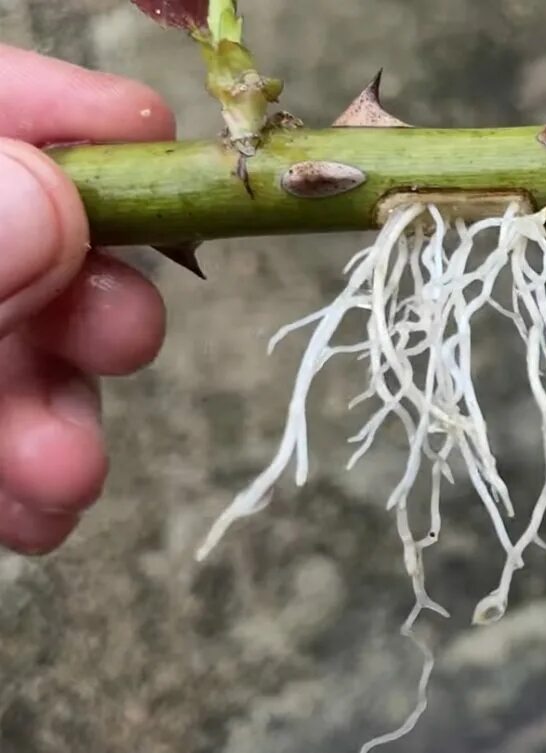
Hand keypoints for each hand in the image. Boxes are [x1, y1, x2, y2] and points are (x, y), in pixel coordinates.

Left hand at [0, 46, 171, 554]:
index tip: (144, 131)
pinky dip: (29, 473)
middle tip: (119, 342)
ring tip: (65, 475)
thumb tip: (47, 199)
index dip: (58, 104)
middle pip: (24, 229)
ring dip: (64, 410)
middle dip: (85, 294)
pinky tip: (41, 508)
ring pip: (17, 341)